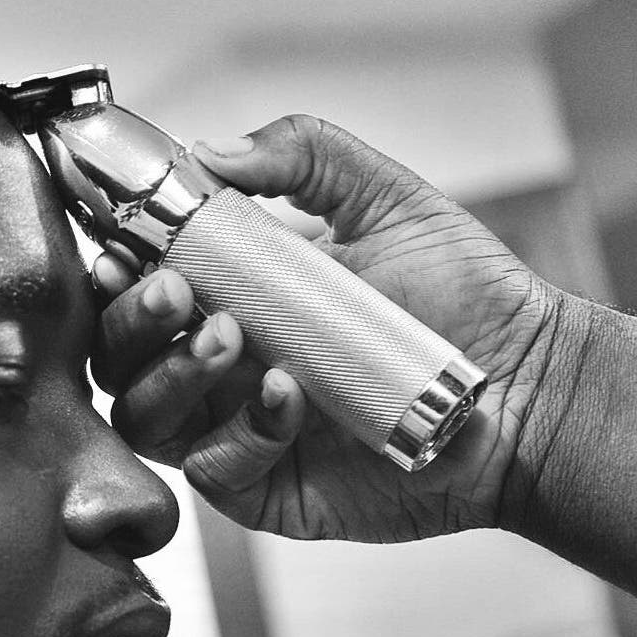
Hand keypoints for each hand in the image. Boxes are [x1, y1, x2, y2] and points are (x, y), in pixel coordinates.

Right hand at [94, 114, 571, 542]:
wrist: (526, 389)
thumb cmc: (462, 301)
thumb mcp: (386, 200)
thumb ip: (302, 155)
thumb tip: (210, 149)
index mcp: (226, 294)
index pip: (132, 286)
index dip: (110, 273)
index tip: (120, 251)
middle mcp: (213, 365)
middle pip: (115, 355)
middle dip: (131, 321)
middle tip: (178, 291)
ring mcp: (229, 428)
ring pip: (142, 416)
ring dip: (172, 374)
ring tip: (232, 340)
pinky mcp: (259, 487)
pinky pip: (212, 470)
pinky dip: (241, 432)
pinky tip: (290, 398)